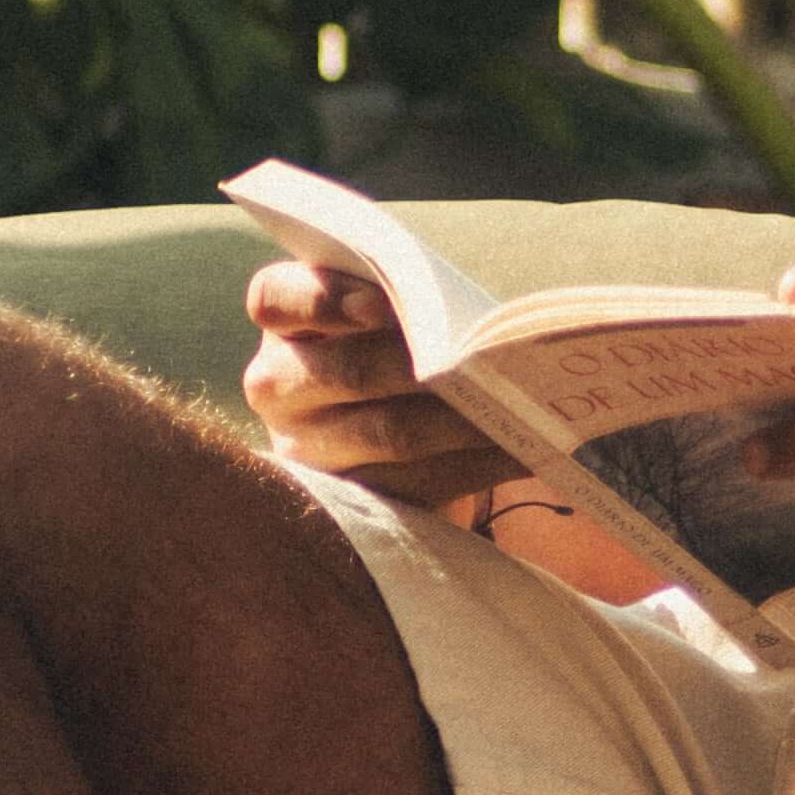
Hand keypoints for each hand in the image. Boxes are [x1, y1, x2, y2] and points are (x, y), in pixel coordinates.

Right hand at [241, 261, 505, 517]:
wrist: (386, 416)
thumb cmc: (390, 339)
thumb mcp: (378, 308)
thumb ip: (399, 297)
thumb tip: (463, 315)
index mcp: (281, 322)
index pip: (275, 299)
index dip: (326, 300)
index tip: (381, 304)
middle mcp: (276, 385)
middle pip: (347, 370)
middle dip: (420, 365)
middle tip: (479, 360)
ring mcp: (306, 448)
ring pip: (387, 433)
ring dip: (460, 421)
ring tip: (517, 407)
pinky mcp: (350, 498)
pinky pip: (417, 483)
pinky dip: (476, 464)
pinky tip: (519, 448)